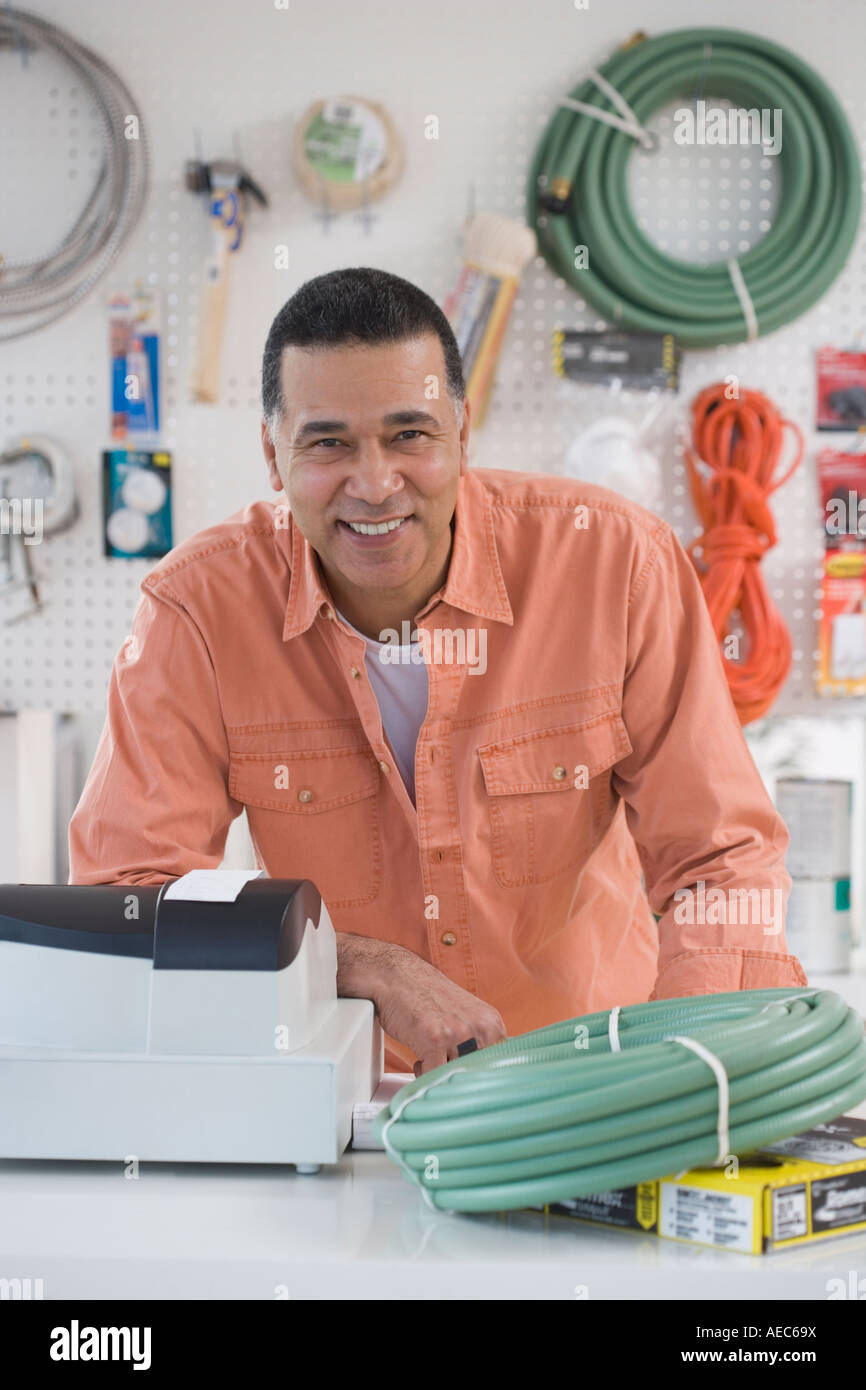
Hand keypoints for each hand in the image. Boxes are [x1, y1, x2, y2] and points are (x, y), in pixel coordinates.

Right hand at [336, 932, 506, 1074]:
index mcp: (491, 1022)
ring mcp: (458, 1033)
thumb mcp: (465, 1016)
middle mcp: (480, 1027)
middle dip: (459, 1078)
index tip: (472, 1083)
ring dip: (440, 1075)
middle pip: (478, 1074)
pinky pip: (434, 1076)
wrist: (397, 976)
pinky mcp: (435, 1040)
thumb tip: (485, 1076)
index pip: (500, 1065)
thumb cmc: (426, 999)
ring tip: (431, 1059)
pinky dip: (424, 1075)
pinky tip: (419, 1060)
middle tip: (444, 1069)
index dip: (483, 1078)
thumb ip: (479, 1042)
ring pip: (456, 1077)